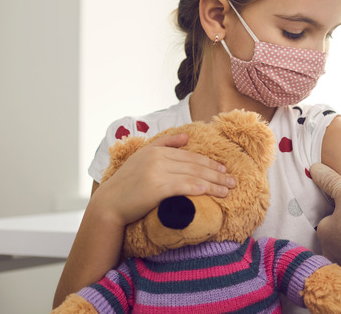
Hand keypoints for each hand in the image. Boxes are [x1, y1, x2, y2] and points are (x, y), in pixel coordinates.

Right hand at [90, 133, 236, 226]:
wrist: (109, 204)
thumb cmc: (127, 184)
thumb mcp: (142, 157)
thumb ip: (164, 144)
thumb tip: (186, 137)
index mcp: (157, 150)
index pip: (190, 156)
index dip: (210, 163)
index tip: (224, 170)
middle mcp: (158, 158)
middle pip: (195, 165)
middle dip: (217, 173)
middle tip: (232, 181)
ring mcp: (157, 172)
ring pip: (193, 176)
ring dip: (214, 184)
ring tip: (227, 190)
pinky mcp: (156, 188)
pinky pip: (183, 186)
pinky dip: (199, 188)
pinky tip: (210, 192)